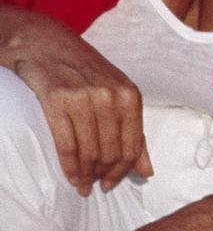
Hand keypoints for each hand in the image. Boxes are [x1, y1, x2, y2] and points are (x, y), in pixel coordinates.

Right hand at [3, 13, 150, 192]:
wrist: (48, 45)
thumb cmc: (86, 73)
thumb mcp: (118, 96)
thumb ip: (134, 133)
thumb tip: (148, 172)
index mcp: (130, 96)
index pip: (131, 147)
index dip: (122, 171)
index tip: (111, 184)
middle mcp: (110, 96)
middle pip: (110, 152)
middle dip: (102, 175)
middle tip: (93, 186)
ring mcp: (84, 98)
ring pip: (89, 152)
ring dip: (85, 174)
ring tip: (81, 184)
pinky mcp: (57, 100)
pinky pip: (67, 144)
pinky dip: (69, 166)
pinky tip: (70, 176)